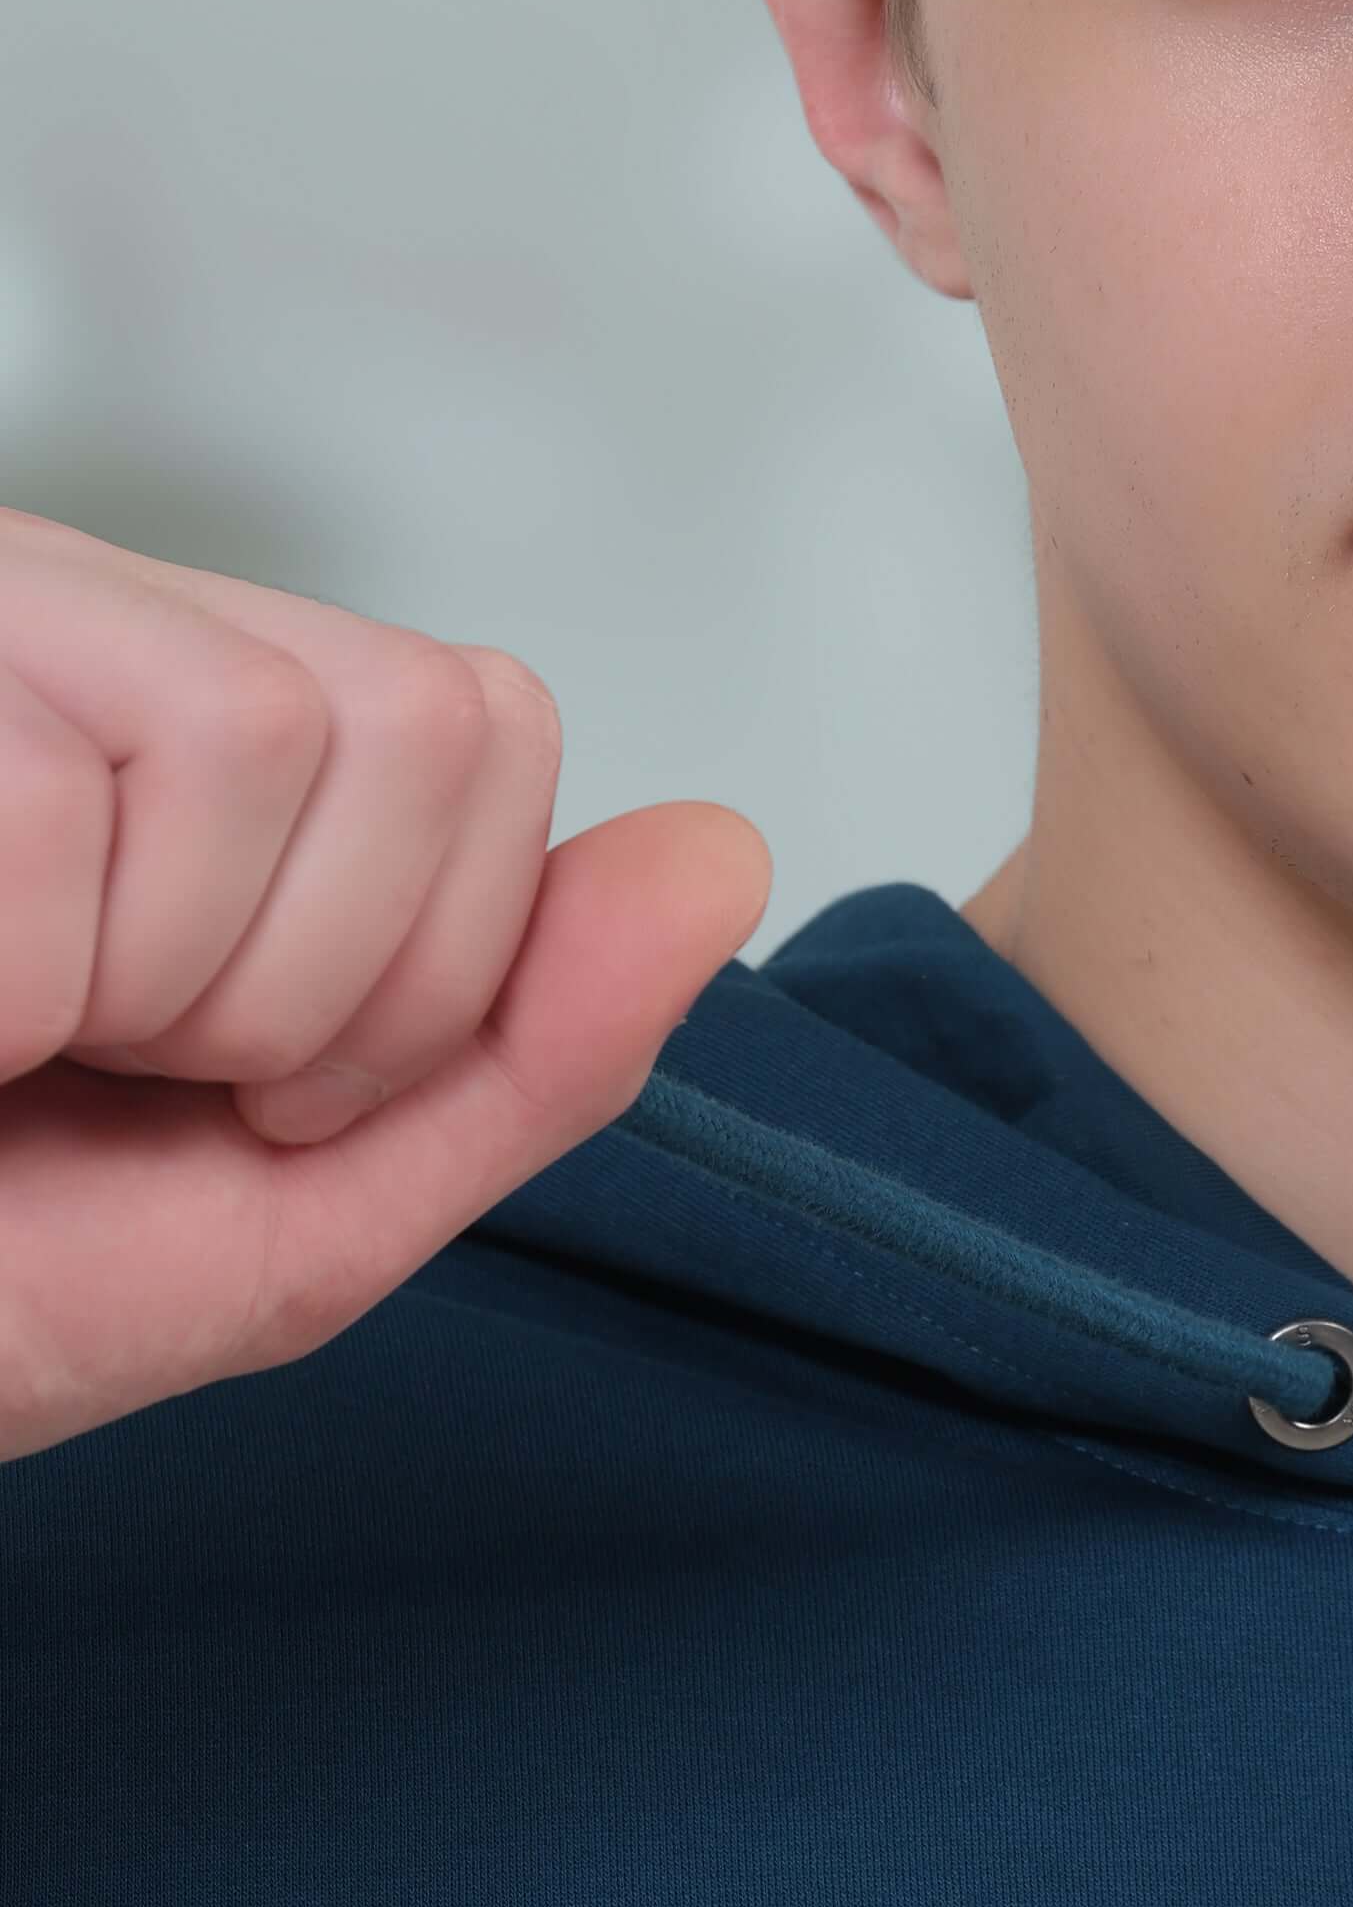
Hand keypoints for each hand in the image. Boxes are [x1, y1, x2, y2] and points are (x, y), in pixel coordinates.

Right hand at [0, 505, 771, 1467]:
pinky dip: (4, 997)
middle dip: (310, 984)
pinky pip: (44, 812)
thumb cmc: (0, 1274)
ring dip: (153, 981)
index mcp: (215, 735)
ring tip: (21, 1040)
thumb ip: (530, 1045)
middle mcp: (95, 632)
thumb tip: (725, 851)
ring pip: (255, 732)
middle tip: (129, 1066)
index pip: (489, 726)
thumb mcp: (313, 1198)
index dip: (429, 964)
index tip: (262, 1083)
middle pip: (417, 719)